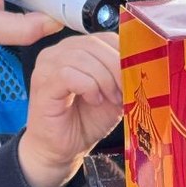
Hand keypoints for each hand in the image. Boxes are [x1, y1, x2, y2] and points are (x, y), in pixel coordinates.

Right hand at [18, 32, 122, 186]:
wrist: (62, 149)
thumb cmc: (85, 120)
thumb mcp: (113, 93)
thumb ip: (122, 75)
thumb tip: (142, 65)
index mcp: (77, 48)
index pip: (104, 37)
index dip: (122, 55)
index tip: (133, 76)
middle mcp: (59, 51)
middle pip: (94, 44)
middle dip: (115, 68)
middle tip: (123, 91)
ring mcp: (47, 65)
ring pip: (83, 57)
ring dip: (103, 79)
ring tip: (108, 99)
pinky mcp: (42, 82)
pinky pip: (68, 74)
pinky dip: (88, 87)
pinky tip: (93, 100)